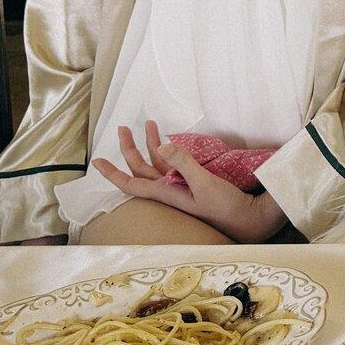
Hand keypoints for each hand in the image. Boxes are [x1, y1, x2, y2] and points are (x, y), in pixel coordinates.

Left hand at [92, 121, 287, 242]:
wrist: (248, 220)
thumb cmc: (225, 206)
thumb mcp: (204, 183)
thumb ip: (183, 163)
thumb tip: (162, 145)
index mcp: (165, 192)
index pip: (130, 183)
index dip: (112, 173)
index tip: (96, 161)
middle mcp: (169, 190)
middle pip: (141, 169)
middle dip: (130, 148)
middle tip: (124, 128)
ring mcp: (181, 188)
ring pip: (157, 165)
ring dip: (151, 145)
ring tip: (150, 124)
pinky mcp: (194, 185)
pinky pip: (173, 166)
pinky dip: (168, 152)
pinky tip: (169, 144)